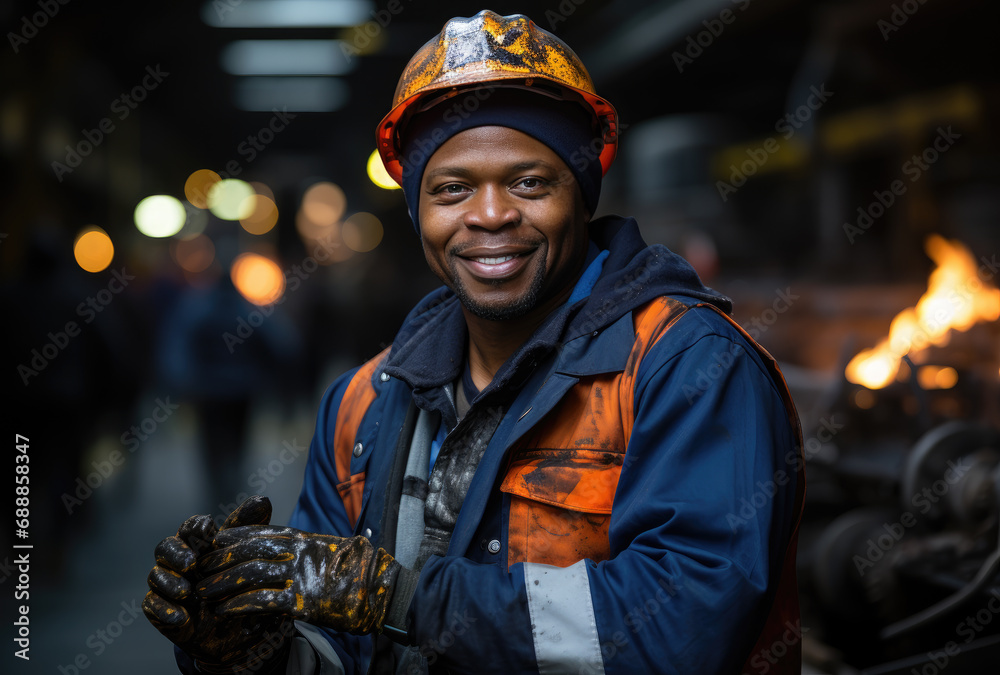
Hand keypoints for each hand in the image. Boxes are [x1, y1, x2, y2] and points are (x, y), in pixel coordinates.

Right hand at [143, 497, 290, 672]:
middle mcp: (178, 560)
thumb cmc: (237, 583)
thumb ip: (250, 528)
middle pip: (165, 547)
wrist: (232, 627)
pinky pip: (151, 605)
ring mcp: (166, 583)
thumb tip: (263, 498)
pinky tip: (182, 617)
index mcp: (197, 543)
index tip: (207, 527)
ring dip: (169, 582)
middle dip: (176, 553)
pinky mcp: (159, 607)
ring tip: (187, 592)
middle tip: (190, 562)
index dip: (195, 526)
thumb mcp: (247, 556)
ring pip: (155, 575)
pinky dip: (164, 610)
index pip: (189, 527)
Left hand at [196, 525, 400, 634]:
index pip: (262, 532)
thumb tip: (294, 549)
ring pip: (249, 574)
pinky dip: (238, 605)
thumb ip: (309, 549)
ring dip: (222, 583)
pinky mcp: (302, 601)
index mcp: (306, 539)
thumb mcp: (333, 549)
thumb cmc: (361, 571)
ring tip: (203, 591)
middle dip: (221, 559)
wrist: (383, 589)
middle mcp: (300, 552)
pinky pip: (261, 601)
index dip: (235, 536)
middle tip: (200, 567)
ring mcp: (300, 575)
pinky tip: (223, 610)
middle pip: (249, 550)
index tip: (216, 540)